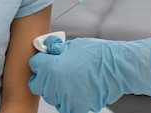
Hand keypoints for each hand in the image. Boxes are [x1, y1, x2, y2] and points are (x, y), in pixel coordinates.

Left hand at [29, 36, 150, 112]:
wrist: (117, 68)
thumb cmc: (97, 54)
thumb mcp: (72, 44)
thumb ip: (56, 48)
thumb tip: (48, 47)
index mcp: (50, 68)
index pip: (34, 65)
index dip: (41, 60)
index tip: (47, 58)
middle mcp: (53, 86)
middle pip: (37, 84)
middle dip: (43, 76)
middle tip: (53, 69)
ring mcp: (64, 99)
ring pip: (50, 96)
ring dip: (55, 88)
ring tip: (68, 78)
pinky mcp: (75, 108)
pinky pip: (64, 105)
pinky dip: (67, 99)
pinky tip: (76, 88)